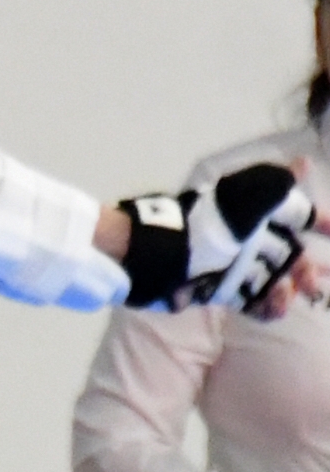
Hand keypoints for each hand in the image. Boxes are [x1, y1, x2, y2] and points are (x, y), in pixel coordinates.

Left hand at [114, 160, 315, 314]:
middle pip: (289, 253)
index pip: (293, 213)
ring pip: (275, 279)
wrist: (157, 260)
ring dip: (288, 289)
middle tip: (314, 281)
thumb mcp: (243, 199)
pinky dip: (267, 306)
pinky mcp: (219, 288)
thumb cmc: (203, 227)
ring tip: (284, 295)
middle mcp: (245, 237)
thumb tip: (300, 163)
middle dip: (307, 267)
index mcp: (252, 212)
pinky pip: (253, 300)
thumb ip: (276, 185)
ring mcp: (233, 264)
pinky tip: (271, 308)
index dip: (316, 220)